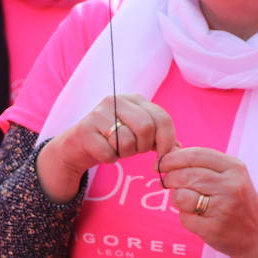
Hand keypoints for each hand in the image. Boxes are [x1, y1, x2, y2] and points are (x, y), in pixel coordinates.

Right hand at [36, 94, 177, 201]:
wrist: (78, 146)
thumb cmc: (114, 139)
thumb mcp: (139, 135)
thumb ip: (159, 138)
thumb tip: (180, 149)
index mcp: (135, 99)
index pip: (162, 117)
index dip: (167, 140)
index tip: (163, 156)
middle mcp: (116, 100)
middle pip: (145, 127)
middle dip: (143, 146)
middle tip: (134, 151)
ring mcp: (99, 113)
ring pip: (126, 140)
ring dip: (124, 153)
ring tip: (116, 149)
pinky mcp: (85, 129)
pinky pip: (108, 152)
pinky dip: (109, 158)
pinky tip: (103, 152)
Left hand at [160, 146, 257, 257]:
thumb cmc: (238, 201)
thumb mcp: (230, 176)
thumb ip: (203, 164)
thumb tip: (168, 154)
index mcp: (234, 167)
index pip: (195, 155)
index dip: (173, 158)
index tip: (161, 163)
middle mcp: (231, 186)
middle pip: (185, 175)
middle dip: (170, 178)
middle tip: (167, 182)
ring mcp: (223, 208)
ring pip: (181, 196)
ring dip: (177, 198)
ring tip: (187, 201)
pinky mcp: (214, 229)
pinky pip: (184, 217)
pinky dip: (185, 216)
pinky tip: (197, 217)